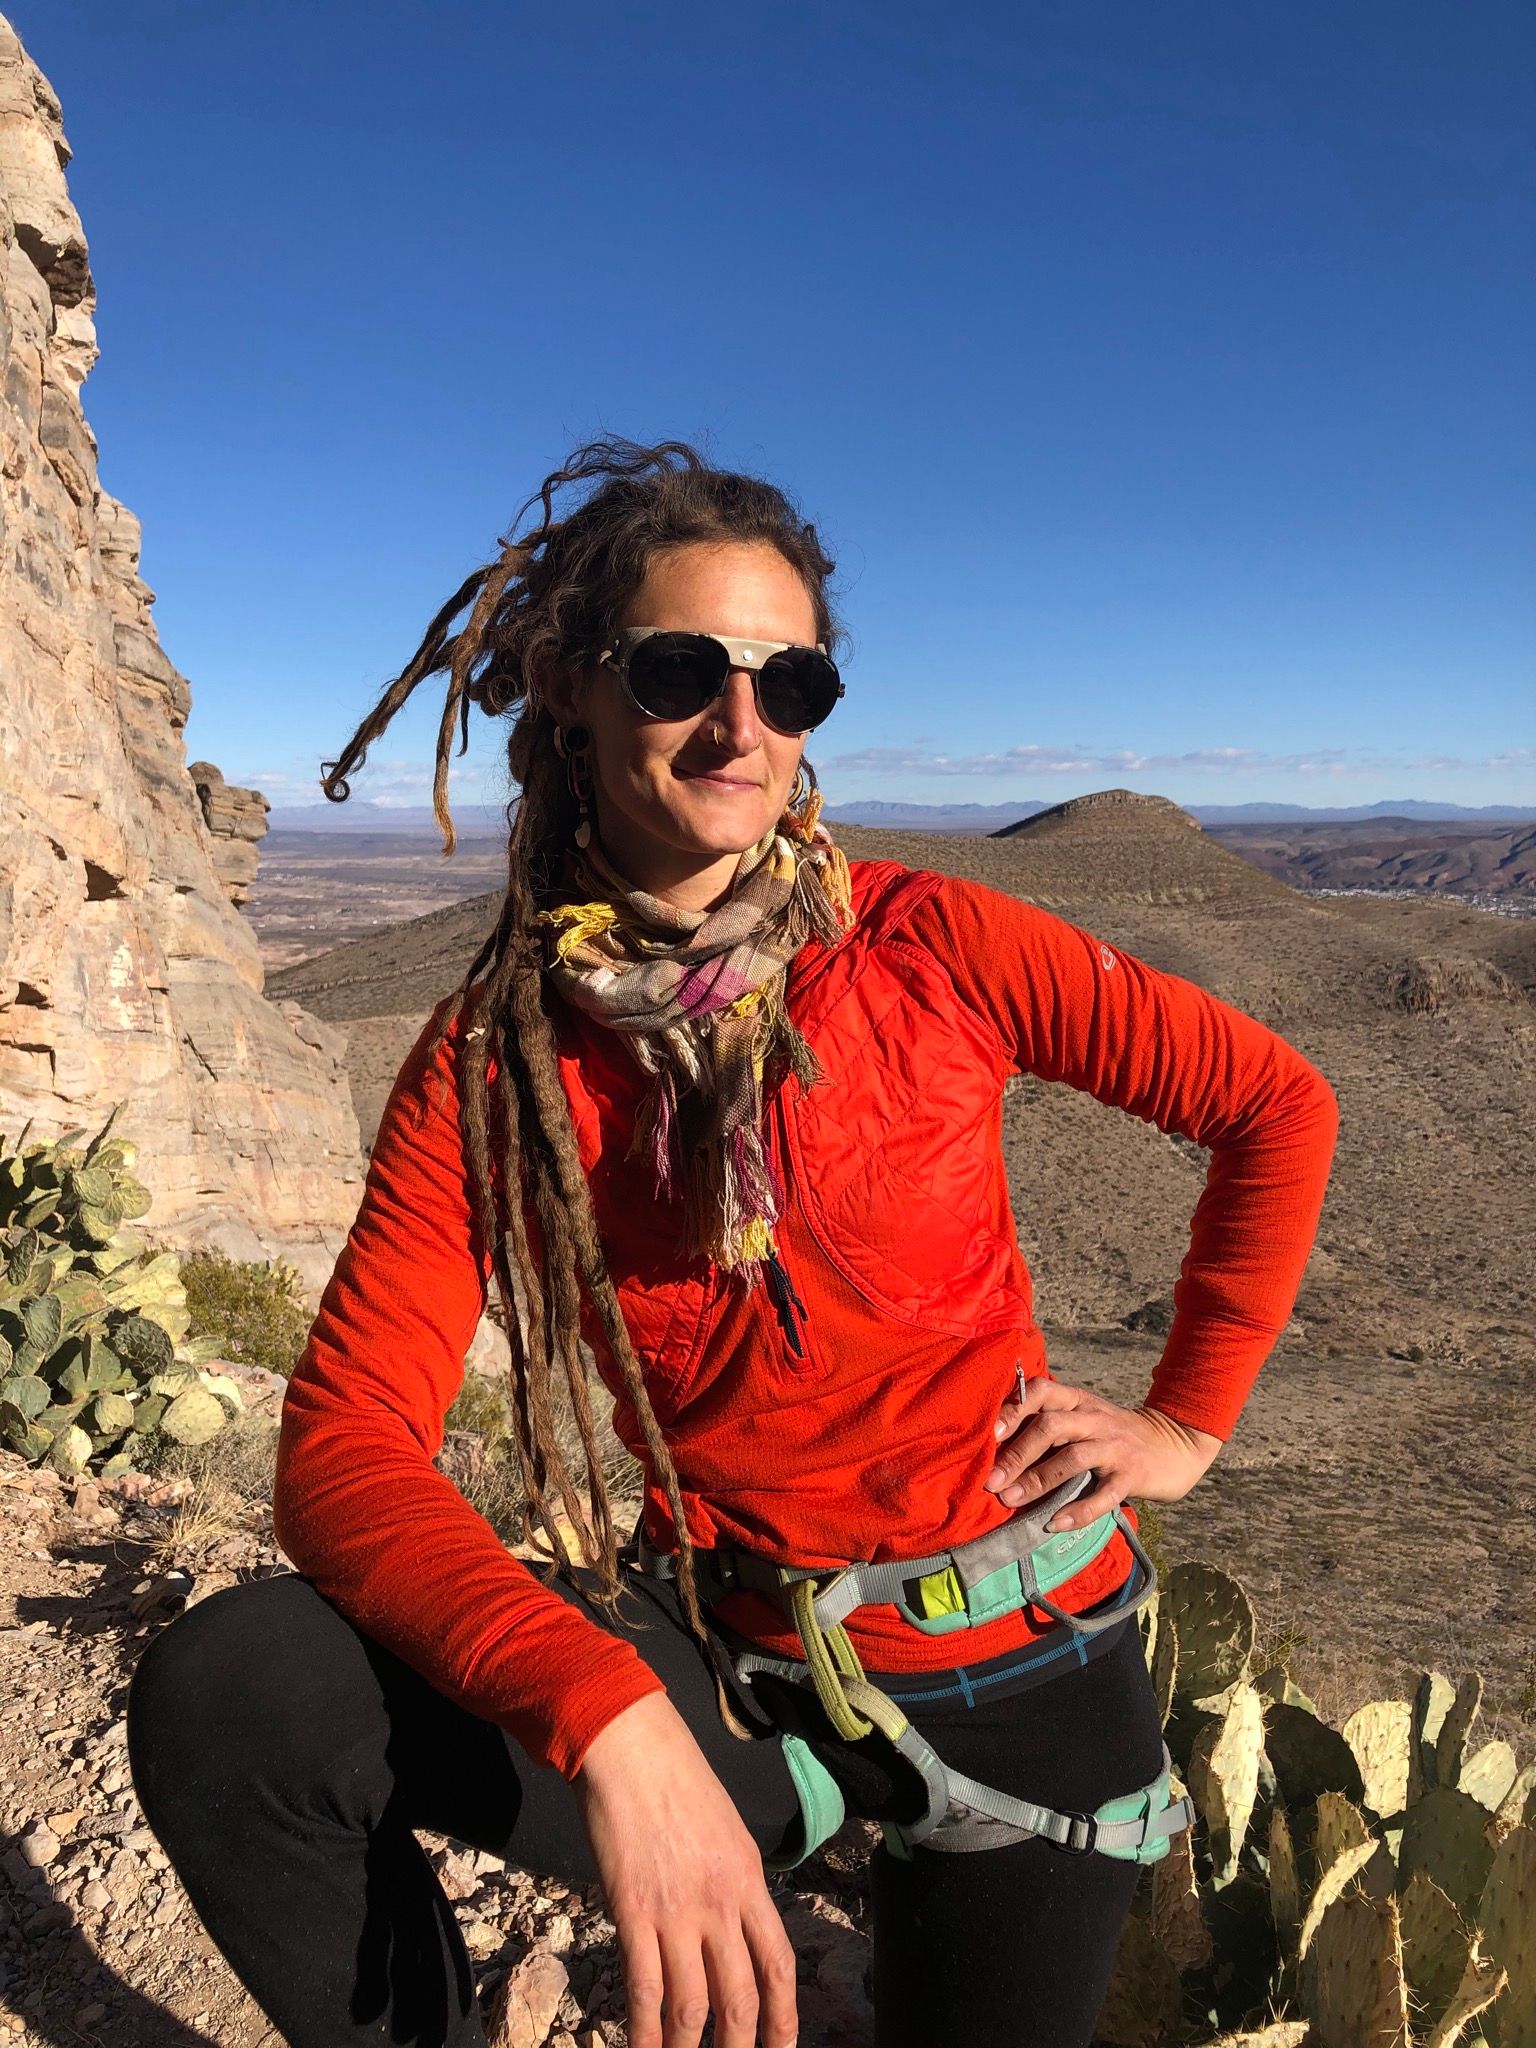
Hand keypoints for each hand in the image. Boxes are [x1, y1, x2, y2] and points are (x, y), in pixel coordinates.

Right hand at [573, 1690, 798, 2047]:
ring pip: (692, 2006)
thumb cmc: (676, 1779)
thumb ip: (733, 1882)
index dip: (784, 2018)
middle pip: (741, 1998)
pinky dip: (645, 2032)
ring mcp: (677, 1911)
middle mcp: (720, 1903)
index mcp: (749, 1880)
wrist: (631, 1747)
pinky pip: (644, 1988)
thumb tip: (733, 1928)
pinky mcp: (634, 1912)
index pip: (778, 1965)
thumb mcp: (727, 1829)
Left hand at [983, 1374, 1222, 1530]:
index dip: (1013, 1409)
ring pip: (1073, 1457)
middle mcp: (1094, 1418)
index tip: (989, 1434)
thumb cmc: (1113, 1434)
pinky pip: (1104, 1494)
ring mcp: (1115, 1446)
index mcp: (1077, 1401)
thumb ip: (1049, 1423)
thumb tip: (996, 1446)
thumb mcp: (1084, 1416)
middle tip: (991, 1481)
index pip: (1041, 1391)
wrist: (1173, 1445)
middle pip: (1051, 1426)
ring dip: (1038, 1480)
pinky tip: (1054, 1523)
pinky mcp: (1133, 1475)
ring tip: (1011, 1501)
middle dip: (1017, 1453)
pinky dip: (1078, 1511)